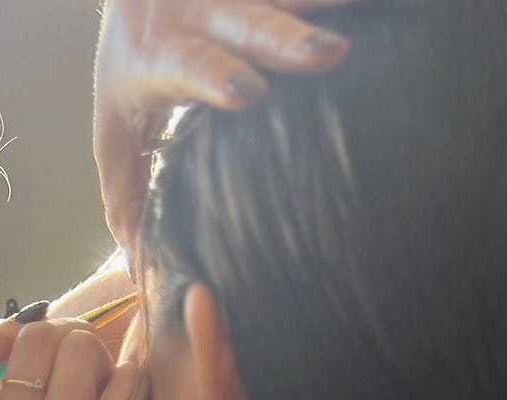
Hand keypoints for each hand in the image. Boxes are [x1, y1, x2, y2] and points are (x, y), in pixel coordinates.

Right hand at [0, 318, 167, 399]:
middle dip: (68, 339)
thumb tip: (33, 320)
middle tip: (82, 370)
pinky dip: (135, 384)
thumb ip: (4, 398)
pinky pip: (128, 374)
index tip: (16, 350)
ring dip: (103, 360)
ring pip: (83, 345)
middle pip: (36, 335)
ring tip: (106, 395)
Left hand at [95, 0, 357, 257]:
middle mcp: (202, 14)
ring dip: (332, 5)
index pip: (189, 66)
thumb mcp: (117, 127)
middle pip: (249, 22)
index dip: (217, 77)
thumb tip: (141, 267)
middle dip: (286, 38)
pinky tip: (389, 9)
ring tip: (376, 13)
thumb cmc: (134, 67)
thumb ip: (126, 193)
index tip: (248, 94)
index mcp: (160, 55)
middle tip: (328, 54)